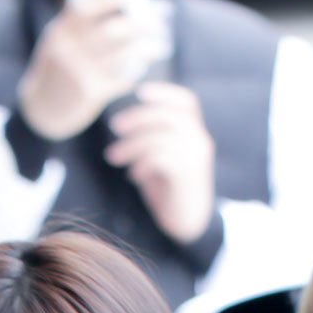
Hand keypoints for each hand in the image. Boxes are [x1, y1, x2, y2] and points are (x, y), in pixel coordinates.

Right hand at [16, 0, 161, 141]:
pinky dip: (133, 75)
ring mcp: (80, 72)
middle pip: (113, 30)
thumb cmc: (56, 72)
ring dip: (148, 49)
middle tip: (158, 24)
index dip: (111, 0)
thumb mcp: (56, 45)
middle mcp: (69, 50)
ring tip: (159, 47)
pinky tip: (138, 72)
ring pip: (124, 54)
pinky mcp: (90, 92)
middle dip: (142, 24)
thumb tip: (120, 8)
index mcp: (60, 33)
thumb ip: (77, 27)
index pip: (87, 8)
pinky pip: (122, 78)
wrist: (40, 111)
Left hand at [103, 81, 214, 245]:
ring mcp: (196, 157)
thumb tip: (123, 124)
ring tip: (113, 157)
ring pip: (160, 137)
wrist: (188, 221)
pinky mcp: (188, 174)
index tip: (139, 91)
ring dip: (131, 145)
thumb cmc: (169, 189)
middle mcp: (200, 140)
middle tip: (114, 126)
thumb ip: (151, 140)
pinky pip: (161, 157)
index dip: (164, 93)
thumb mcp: (160, 159)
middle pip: (169, 115)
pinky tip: (135, 175)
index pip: (186, 102)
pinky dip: (142, 163)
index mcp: (194, 133)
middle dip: (138, 116)